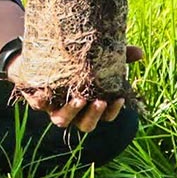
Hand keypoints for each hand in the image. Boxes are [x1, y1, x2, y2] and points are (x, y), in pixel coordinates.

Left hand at [11, 45, 143, 132]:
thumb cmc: (74, 60)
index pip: (105, 116)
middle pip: (85, 125)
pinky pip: (38, 105)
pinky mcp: (36, 99)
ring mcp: (54, 107)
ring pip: (62, 120)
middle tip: (99, 101)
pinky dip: (41, 101)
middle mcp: (73, 111)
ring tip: (78, 99)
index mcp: (89, 105)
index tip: (119, 98)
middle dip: (93, 115)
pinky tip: (44, 93)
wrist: (39, 54)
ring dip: (71, 112)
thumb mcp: (96, 56)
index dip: (112, 112)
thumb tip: (140, 53)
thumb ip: (118, 57)